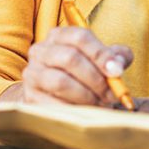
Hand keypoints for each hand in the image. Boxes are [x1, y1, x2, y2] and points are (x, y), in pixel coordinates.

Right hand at [1, 29, 132, 105]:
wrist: (54, 95)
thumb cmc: (83, 74)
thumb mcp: (101, 60)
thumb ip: (116, 57)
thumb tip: (117, 65)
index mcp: (59, 36)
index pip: (80, 36)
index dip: (101, 54)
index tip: (117, 72)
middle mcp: (40, 51)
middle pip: (70, 58)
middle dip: (96, 79)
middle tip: (112, 94)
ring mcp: (32, 74)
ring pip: (61, 82)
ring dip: (86, 96)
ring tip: (100, 104)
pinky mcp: (30, 97)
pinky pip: (54, 104)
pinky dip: (74, 109)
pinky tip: (85, 112)